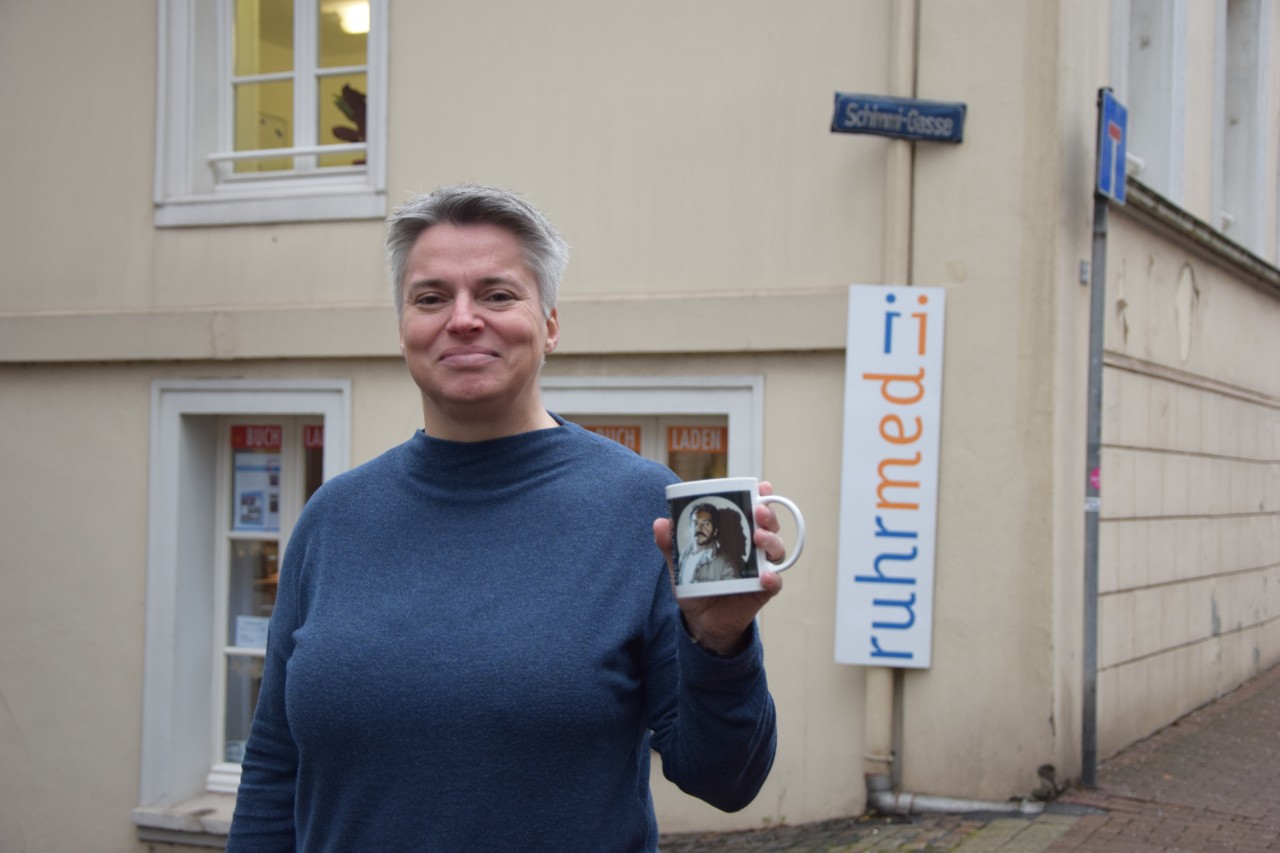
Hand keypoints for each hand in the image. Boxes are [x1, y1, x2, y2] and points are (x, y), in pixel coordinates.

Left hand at [653, 481, 786, 655]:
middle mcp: (753, 546)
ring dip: (772, 540)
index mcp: (736, 533)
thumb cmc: (695, 584)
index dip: (760, 495)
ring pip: (776, 549)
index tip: (760, 486)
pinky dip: (773, 578)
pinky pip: (775, 582)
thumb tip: (660, 523)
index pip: (752, 509)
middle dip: (767, 514)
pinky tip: (765, 577)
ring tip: (760, 538)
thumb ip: (670, 545)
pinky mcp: (763, 590)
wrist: (701, 619)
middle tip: (758, 511)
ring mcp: (760, 567)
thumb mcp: (679, 563)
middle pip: (769, 525)